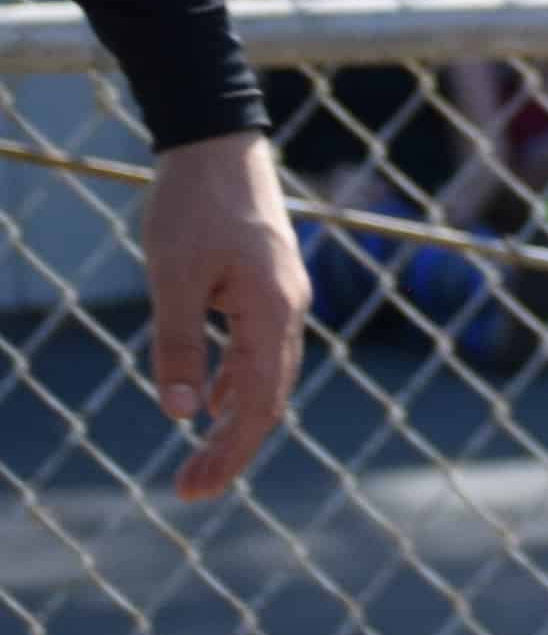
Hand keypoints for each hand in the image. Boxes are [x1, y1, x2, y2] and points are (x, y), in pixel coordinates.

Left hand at [138, 130, 301, 503]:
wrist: (218, 143)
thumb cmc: (192, 207)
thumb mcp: (172, 278)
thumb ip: (177, 345)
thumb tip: (179, 414)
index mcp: (274, 310)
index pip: (257, 401)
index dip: (230, 451)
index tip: (195, 488)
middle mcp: (289, 309)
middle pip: (269, 398)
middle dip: (232, 449)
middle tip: (190, 491)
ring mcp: (282, 298)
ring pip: (266, 377)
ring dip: (233, 421)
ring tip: (199, 460)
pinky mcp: (267, 287)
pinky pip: (259, 351)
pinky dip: (235, 385)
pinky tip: (210, 403)